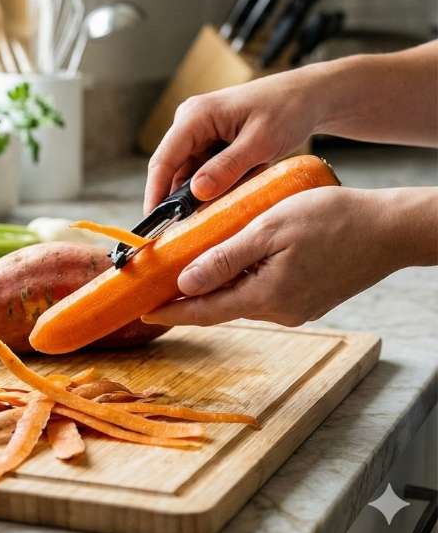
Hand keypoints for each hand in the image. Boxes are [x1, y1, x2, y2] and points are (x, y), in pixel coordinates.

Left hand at [142, 186, 407, 327]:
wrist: (391, 228)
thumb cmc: (332, 219)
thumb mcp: (269, 230)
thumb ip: (225, 259)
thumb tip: (185, 284)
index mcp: (266, 296)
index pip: (205, 311)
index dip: (171, 312)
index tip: (142, 312)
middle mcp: (280, 311)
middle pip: (221, 306)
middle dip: (188, 297)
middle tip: (157, 287)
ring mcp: (297, 308)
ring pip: (243, 297)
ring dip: (217, 285)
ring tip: (188, 268)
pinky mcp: (309, 298)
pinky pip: (264, 291)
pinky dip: (243, 279)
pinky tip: (233, 261)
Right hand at [144, 67, 326, 211]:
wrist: (310, 96)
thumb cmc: (288, 109)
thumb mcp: (261, 141)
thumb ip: (228, 167)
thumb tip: (196, 192)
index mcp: (195, 116)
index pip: (164, 159)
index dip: (155, 192)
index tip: (153, 222)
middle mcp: (190, 122)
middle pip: (172, 168)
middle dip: (177, 199)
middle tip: (184, 230)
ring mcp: (200, 132)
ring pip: (189, 172)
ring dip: (200, 193)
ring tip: (212, 214)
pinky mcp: (212, 142)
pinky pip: (204, 170)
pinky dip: (215, 186)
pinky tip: (229, 196)